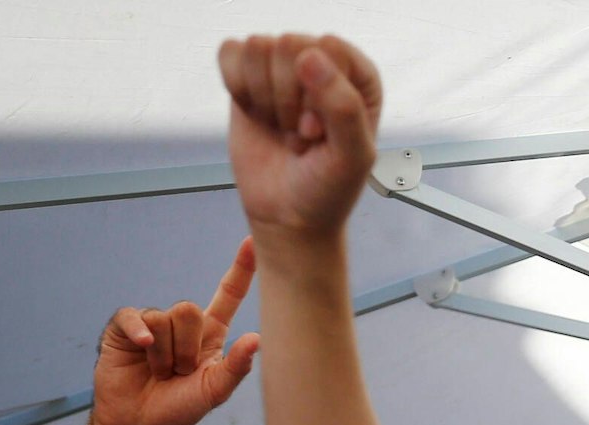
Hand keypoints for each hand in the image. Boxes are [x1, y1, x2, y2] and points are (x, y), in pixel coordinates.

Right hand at [92, 241, 259, 424]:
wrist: (142, 423)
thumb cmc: (181, 407)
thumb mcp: (214, 391)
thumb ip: (236, 367)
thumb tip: (257, 339)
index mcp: (210, 333)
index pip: (227, 294)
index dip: (240, 270)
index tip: (253, 244)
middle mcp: (182, 324)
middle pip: (188, 308)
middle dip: (186, 347)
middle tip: (179, 372)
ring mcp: (153, 323)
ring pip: (162, 318)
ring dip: (163, 354)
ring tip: (160, 373)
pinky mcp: (125, 328)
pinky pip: (134, 318)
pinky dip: (139, 333)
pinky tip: (143, 347)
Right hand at [220, 34, 382, 242]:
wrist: (288, 215)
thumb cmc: (328, 188)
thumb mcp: (352, 157)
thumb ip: (343, 106)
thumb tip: (309, 56)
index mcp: (358, 76)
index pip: (330, 48)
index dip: (318, 93)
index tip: (319, 131)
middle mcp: (323, 63)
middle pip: (290, 44)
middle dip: (289, 100)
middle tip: (300, 134)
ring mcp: (283, 66)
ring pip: (258, 47)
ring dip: (266, 99)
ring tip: (283, 128)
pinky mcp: (248, 74)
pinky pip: (230, 52)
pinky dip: (238, 89)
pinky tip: (257, 115)